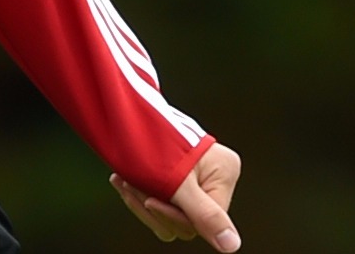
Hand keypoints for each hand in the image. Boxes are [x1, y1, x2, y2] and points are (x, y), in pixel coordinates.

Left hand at [109, 142, 241, 249]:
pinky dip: (140, 199)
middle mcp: (214, 180)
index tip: (148, 199)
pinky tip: (123, 182)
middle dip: (154, 207)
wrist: (129, 114)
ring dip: (142, 203)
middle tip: (128, 184)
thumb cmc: (157, 140)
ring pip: (171, 220)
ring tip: (122, 180)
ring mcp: (195, 184)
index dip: (174, 214)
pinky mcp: (175, 185)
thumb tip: (232, 246)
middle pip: (187, 222)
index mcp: (225, 173)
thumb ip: (205, 216)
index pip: (206, 217)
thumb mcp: (179, 182)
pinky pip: (161, 211)